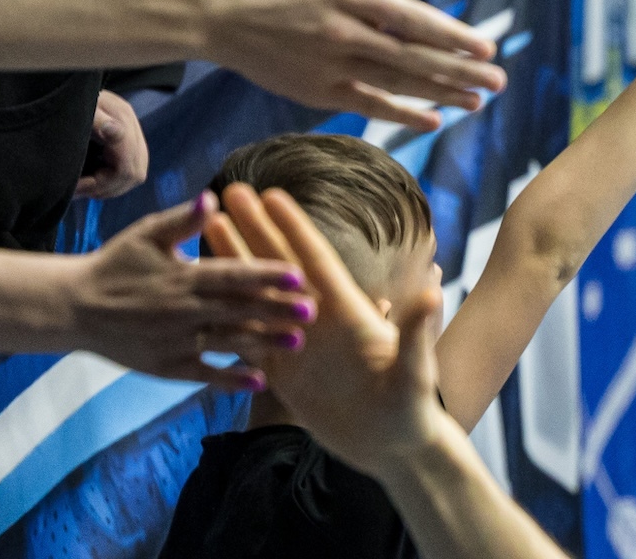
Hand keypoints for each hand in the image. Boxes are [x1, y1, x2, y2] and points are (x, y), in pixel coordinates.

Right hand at [66, 191, 315, 390]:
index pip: (232, 275)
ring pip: (226, 342)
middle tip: (312, 310)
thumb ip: (182, 220)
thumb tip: (213, 197)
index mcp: (183, 277)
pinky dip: (230, 378)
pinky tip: (259, 380)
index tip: (298, 274)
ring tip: (297, 343)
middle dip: (276, 310)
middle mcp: (182, 311)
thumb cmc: (116, 264)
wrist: (74, 307)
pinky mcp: (165, 367)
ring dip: (263, 343)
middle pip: (237, 310)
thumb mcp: (146, 234)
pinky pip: (203, 375)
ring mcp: (174, 342)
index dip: (265, 274)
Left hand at [75, 89, 148, 199]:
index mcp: (121, 119)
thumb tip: (114, 130)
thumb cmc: (69, 102)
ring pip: (135, 175)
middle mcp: (132, 128)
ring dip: (108, 187)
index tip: (76, 187)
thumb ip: (97, 121)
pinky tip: (91, 181)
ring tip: (82, 187)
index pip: (126, 166)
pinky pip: (129, 171)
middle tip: (78, 190)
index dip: (102, 183)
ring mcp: (132, 135)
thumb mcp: (80, 111)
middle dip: (106, 187)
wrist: (67, 93)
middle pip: (135, 173)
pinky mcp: (127, 143)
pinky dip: (111, 182)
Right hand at [205, 0, 507, 128]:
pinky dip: (402, 113)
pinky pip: (369, 104)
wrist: (222, 15)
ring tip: (477, 101)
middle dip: (461, 72)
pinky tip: (433, 120)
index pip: (415, 21)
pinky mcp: (318, 92)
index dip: (454, 37)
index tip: (487, 48)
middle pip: (415, 58)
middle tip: (498, 82)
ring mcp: (331, 66)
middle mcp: (346, 32)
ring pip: (397, 84)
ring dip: (441, 95)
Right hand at [206, 184, 448, 478]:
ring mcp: (301, 344)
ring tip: (208, 228)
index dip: (294, 228)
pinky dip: (229, 315)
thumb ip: (416, 331)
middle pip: (280, 266)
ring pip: (258, 296)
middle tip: (229, 190)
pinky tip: (202, 294)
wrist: (397, 445)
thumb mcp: (415, 369)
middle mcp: (321, 320)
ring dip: (234, 262)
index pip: (316, 261)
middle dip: (255, 228)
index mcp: (350, 312)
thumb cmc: (413, 406)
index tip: (271, 193)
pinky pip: (251, 337)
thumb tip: (433, 290)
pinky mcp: (288, 373)